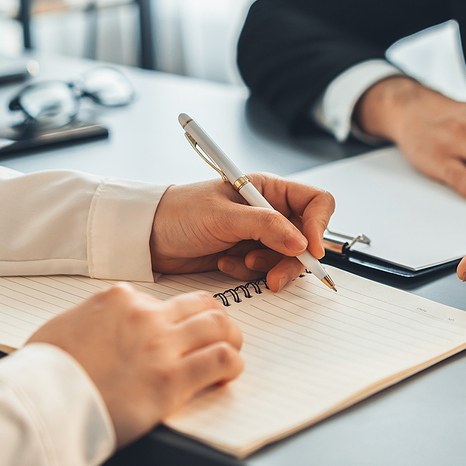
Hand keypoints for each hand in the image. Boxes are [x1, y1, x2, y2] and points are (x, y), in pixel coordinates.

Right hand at [27, 283, 243, 447]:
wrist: (39, 404)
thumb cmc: (45, 371)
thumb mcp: (68, 325)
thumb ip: (99, 317)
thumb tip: (111, 323)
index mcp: (120, 300)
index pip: (166, 300)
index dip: (177, 319)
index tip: (177, 335)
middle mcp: (146, 317)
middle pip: (203, 305)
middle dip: (215, 320)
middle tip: (217, 337)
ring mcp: (162, 346)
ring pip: (220, 326)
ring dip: (231, 339)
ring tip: (229, 353)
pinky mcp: (172, 379)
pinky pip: (221, 360)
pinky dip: (232, 365)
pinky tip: (225, 375)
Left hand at [149, 173, 334, 291]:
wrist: (147, 237)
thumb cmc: (179, 213)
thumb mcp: (224, 216)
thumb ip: (266, 226)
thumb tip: (302, 242)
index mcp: (268, 189)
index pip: (315, 202)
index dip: (319, 225)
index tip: (312, 250)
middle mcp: (268, 210)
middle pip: (305, 237)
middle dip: (291, 259)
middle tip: (274, 276)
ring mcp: (258, 235)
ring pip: (287, 258)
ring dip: (267, 267)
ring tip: (239, 262)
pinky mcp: (246, 255)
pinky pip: (265, 270)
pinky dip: (248, 272)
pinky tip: (224, 264)